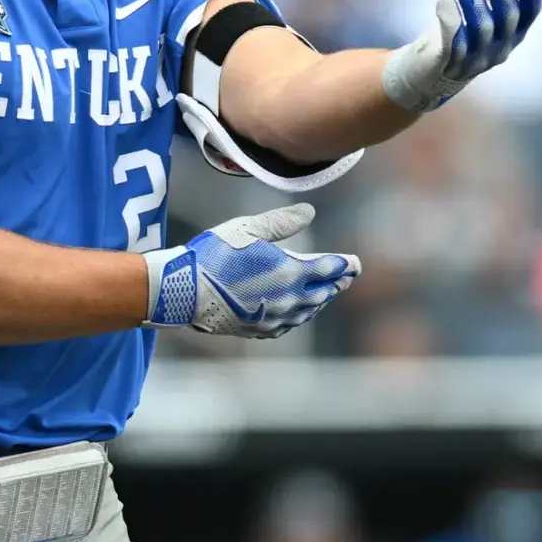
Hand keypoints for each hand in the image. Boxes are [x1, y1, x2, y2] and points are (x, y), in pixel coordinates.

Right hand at [142, 203, 359, 338]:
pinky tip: (298, 312)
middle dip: (336, 283)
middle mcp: (290, 298)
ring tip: (326, 293)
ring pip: (309, 310)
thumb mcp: (248, 229)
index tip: (356, 264)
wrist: (186, 292)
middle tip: (345, 277)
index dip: (346, 265)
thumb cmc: (215, 255)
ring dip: (321, 300)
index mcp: (291, 271)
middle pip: (324, 292)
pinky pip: (290, 324)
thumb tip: (310, 212)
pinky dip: (301, 316)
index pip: (330, 268)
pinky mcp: (260, 329)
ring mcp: (276, 318)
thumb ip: (282, 222)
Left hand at [382, 0, 541, 112]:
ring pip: (481, 28)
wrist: (429, 74)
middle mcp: (499, 50)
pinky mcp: (449, 65)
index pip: (530, 13)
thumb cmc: (461, 34)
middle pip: (507, 17)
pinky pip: (454, 44)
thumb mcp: (482, 5)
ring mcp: (476, 61)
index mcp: (512, 36)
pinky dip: (451, 20)